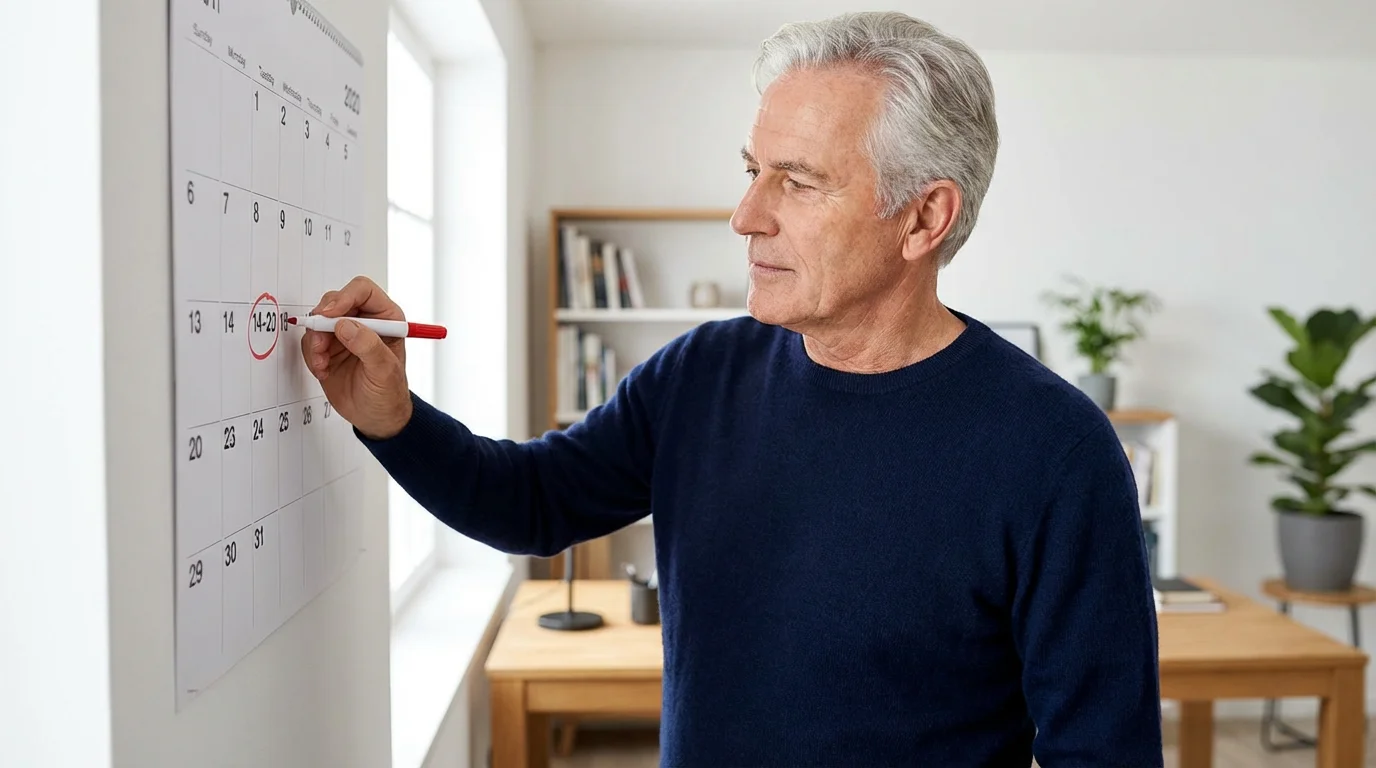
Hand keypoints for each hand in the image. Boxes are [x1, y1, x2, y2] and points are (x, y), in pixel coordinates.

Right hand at [302, 275, 412, 438]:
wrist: (375, 417)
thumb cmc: (388, 393)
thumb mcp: (384, 371)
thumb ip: (368, 346)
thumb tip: (345, 326)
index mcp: (386, 318)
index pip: (362, 290)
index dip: (344, 297)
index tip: (330, 314)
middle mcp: (364, 321)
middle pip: (335, 301)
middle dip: (323, 321)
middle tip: (321, 344)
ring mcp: (344, 334)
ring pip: (319, 321)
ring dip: (315, 341)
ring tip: (323, 364)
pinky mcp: (328, 348)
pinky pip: (310, 341)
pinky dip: (312, 355)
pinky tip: (323, 371)